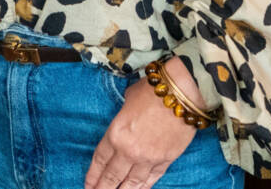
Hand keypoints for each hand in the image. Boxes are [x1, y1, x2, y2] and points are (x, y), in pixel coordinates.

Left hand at [85, 64, 199, 188]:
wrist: (182, 94)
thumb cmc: (152, 91)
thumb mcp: (128, 100)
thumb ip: (124, 115)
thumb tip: (126, 118)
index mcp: (116, 134)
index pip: (100, 160)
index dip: (93, 175)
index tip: (88, 184)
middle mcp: (129, 150)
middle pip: (112, 176)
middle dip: (103, 188)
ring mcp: (149, 158)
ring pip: (132, 182)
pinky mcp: (166, 160)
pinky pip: (152, 178)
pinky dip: (144, 187)